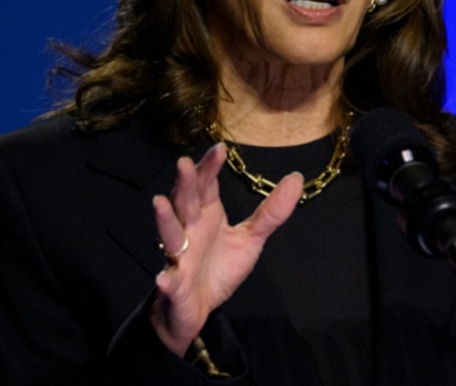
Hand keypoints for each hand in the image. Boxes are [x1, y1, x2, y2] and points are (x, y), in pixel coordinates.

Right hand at [149, 144, 302, 355]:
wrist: (198, 308)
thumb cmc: (219, 268)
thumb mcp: (251, 238)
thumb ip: (271, 211)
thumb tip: (295, 178)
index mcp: (206, 216)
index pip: (206, 186)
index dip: (209, 167)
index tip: (219, 148)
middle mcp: (189, 231)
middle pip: (185, 203)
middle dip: (184, 185)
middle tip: (184, 164)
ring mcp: (180, 258)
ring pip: (170, 235)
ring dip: (165, 220)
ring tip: (160, 204)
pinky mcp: (176, 287)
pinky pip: (170, 282)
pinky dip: (167, 280)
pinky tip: (165, 277)